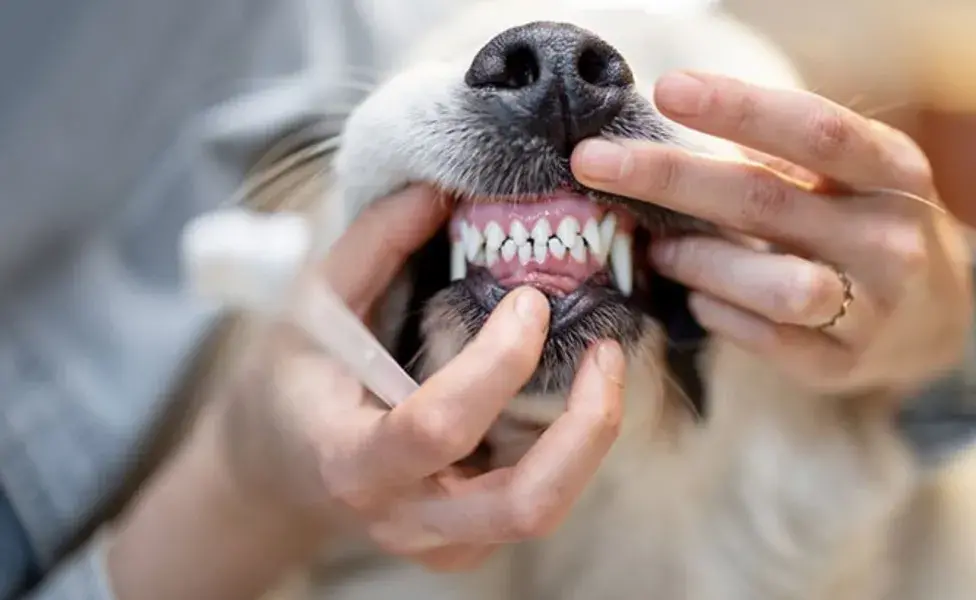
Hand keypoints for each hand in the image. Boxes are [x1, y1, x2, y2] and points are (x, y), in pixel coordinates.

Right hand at [214, 185, 625, 570]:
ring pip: (545, 511)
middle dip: (586, 428)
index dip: (497, 364)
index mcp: (352, 460)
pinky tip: (567, 395)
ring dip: (591, 439)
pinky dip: (569, 450)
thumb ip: (372, 246)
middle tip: (607, 352)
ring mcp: (442, 542)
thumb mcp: (312, 307)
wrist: (281, 470)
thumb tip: (439, 189)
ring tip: (604, 366)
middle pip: (523, 505)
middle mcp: (405, 517)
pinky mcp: (469, 545)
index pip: (437, 427)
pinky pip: (537, 503)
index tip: (530, 302)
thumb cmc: (293, 383)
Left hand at [571, 71, 971, 394]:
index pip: (814, 131)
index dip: (739, 108)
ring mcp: (869, 308)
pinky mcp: (839, 363)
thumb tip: (664, 144)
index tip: (666, 90)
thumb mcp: (843, 179)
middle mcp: (888, 238)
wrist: (933, 318)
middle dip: (668, 178)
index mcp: (892, 172)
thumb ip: (776, 161)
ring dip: (695, 261)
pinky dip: (715, 313)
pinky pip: (762, 338)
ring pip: (769, 283)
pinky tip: (697, 298)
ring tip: (657, 250)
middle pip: (764, 201)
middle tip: (593, 163)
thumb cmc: (860, 226)